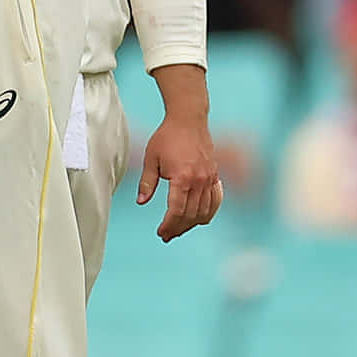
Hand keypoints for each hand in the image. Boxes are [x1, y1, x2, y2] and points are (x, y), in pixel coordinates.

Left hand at [138, 113, 223, 241]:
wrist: (189, 120)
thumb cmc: (167, 137)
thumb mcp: (151, 158)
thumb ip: (147, 182)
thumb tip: (141, 201)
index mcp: (182, 178)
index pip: (176, 210)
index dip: (168, 225)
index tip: (161, 232)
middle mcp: (199, 181)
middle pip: (191, 215)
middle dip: (178, 228)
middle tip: (166, 235)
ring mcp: (210, 179)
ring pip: (204, 211)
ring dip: (192, 224)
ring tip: (178, 229)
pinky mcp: (215, 176)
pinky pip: (215, 201)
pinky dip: (208, 213)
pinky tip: (199, 220)